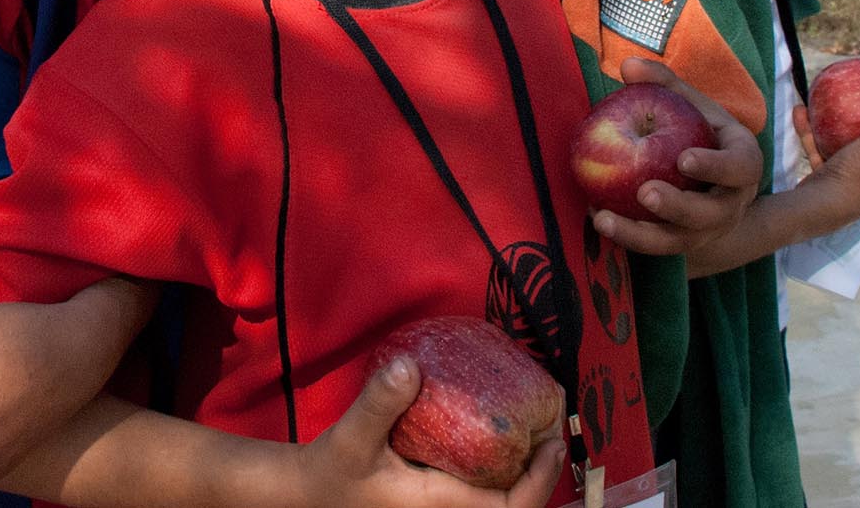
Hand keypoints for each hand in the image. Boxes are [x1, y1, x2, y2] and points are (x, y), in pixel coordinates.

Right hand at [293, 356, 565, 507]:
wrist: (307, 495)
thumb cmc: (332, 472)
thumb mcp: (353, 437)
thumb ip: (379, 403)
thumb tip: (408, 364)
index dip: (540, 481)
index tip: (552, 443)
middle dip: (541, 478)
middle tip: (551, 432)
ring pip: (498, 503)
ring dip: (524, 478)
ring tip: (535, 435)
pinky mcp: (436, 502)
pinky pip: (480, 496)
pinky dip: (500, 475)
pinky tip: (499, 443)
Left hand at [590, 55, 761, 255]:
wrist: (710, 177)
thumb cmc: (699, 132)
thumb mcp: (691, 105)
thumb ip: (664, 84)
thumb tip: (628, 66)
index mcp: (743, 163)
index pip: (740, 168)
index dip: (716, 167)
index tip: (683, 159)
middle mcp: (731, 202)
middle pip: (711, 214)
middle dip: (678, 207)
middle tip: (645, 193)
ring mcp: (709, 229)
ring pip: (681, 241)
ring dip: (642, 235)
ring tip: (605, 220)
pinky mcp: (684, 244)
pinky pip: (657, 248)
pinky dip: (627, 237)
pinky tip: (597, 219)